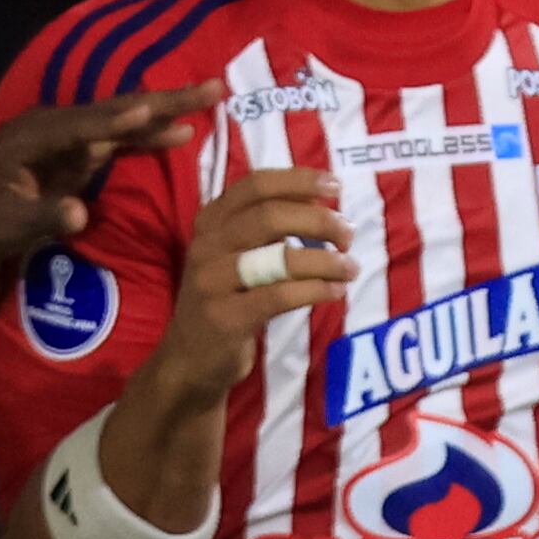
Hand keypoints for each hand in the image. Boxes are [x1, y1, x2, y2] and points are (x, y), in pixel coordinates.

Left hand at [0, 83, 224, 270]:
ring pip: (123, 118)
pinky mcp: (80, 150)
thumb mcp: (5, 225)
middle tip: (211, 87)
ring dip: (166, 109)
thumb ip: (43, 216)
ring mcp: (69, 135)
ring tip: (211, 96)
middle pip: (114, 109)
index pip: (80, 125)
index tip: (148, 111)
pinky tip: (182, 130)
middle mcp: (55, 124)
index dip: (114, 120)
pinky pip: (121, 137)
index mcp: (32, 135)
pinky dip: (150, 133)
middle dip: (161, 100)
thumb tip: (80, 214)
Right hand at [151, 165, 351, 404]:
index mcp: (210, 221)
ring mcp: (212, 282)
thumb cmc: (224, 299)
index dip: (298, 180)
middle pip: (271, 216)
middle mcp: (207, 245)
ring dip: (325, 259)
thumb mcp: (234, 253)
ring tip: (350, 267)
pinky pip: (280, 296)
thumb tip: (319, 202)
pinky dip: (315, 290)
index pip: (255, 185)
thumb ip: (265, 227)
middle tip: (348, 234)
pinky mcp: (225, 318)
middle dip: (319, 220)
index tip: (334, 185)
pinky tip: (335, 291)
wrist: (188, 359)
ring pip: (279, 257)